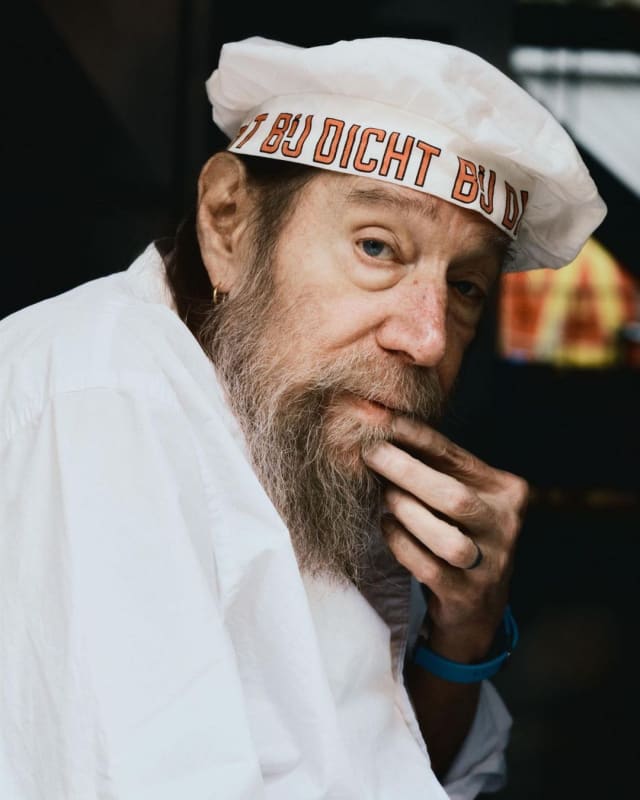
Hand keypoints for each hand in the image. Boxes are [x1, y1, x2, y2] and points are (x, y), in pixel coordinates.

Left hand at [363, 415, 528, 661]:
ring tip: (384, 497)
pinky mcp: (468, 593)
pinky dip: (401, 543)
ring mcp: (490, 563)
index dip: (415, 435)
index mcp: (506, 490)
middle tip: (370, 453)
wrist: (477, 605)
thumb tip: (378, 424)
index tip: (379, 417)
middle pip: (453, 496)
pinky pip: (428, 566)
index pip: (455, 455)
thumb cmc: (458, 531)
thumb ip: (430, 465)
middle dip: (406, 471)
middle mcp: (506, 525)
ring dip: (407, 512)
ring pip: (445, 536)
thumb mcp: (458, 493)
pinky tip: (388, 527)